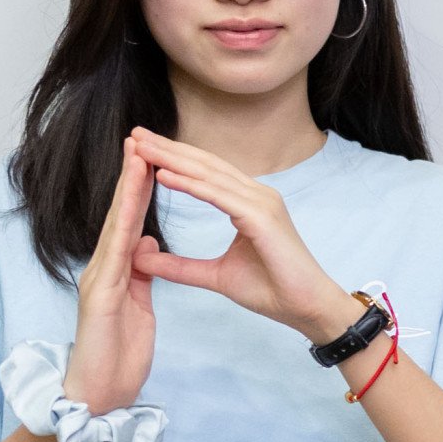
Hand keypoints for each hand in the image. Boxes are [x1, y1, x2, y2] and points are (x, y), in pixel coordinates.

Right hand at [65, 146, 156, 412]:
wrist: (100, 393)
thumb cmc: (118, 354)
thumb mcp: (137, 306)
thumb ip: (140, 274)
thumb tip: (146, 245)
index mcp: (116, 269)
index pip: (131, 219)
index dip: (142, 187)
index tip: (154, 154)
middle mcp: (103, 268)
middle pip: (120, 214)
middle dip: (132, 176)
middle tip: (140, 138)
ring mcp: (98, 281)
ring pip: (115, 229)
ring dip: (126, 194)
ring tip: (137, 160)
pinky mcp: (101, 300)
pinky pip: (114, 261)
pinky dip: (123, 234)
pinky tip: (132, 214)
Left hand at [123, 130, 359, 342]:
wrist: (306, 308)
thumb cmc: (272, 290)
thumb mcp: (215, 276)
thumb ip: (180, 266)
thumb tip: (142, 258)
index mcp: (249, 203)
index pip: (206, 173)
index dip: (174, 158)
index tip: (142, 148)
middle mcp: (257, 195)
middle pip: (205, 164)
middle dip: (169, 148)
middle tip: (136, 133)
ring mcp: (262, 202)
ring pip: (209, 174)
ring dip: (173, 159)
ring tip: (142, 147)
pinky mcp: (262, 217)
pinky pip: (219, 196)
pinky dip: (190, 184)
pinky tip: (164, 175)